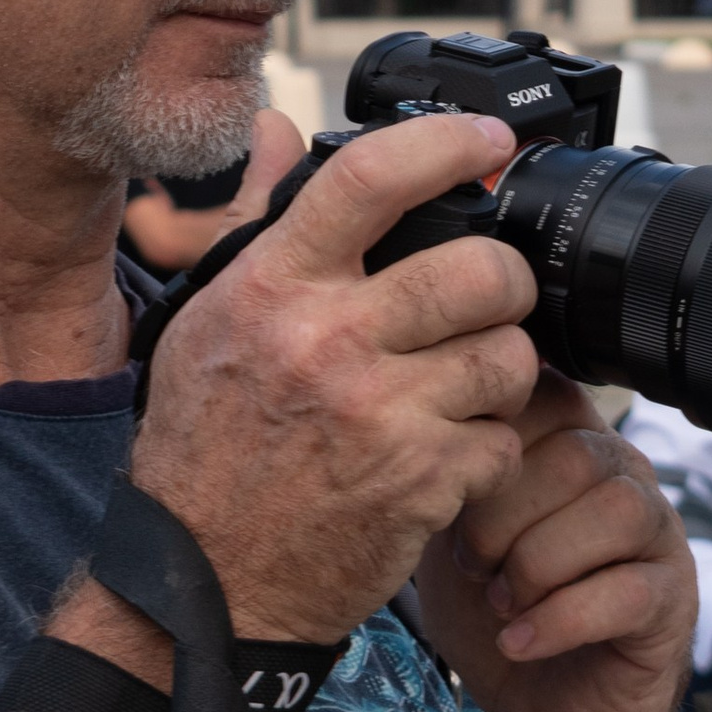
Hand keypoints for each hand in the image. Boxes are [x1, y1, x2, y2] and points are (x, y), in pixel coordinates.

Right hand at [130, 110, 539, 639]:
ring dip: (499, 371)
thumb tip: (275, 131)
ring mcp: (380, 415)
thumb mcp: (205, 320)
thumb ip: (253, 219)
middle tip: (488, 300)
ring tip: (462, 387)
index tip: (490, 143)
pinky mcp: (421, 484)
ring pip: (507, 356)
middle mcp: (327, 341)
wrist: (204, 580)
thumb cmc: (204, 448)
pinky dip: (486, 449)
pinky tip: (445, 455)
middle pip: (480, 270)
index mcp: (273, 288)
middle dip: (504, 283)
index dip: (447, 145)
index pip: (371, 179)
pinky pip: (503, 439)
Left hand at [419, 379, 697, 711]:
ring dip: (539, 563)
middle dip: (505, 515)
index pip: (548, 395)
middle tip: (472, 567)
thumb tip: (420, 425)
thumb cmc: (495, 617)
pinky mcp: (673, 604)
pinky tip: (518, 642)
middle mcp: (627, 479)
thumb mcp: (451, 536)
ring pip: (616, 512)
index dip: (490, 446)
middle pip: (579, 453)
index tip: (452, 506)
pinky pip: (627, 591)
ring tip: (500, 603)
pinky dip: (558, 620)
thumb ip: (448, 477)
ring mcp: (659, 539)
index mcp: (573, 446)